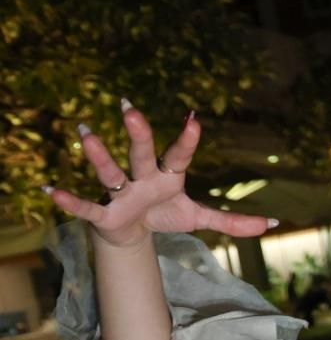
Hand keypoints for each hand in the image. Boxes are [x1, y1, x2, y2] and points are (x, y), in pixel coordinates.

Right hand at [46, 102, 275, 248]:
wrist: (133, 231)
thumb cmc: (165, 213)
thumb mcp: (198, 217)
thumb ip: (231, 220)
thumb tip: (271, 223)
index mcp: (168, 176)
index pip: (179, 156)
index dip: (187, 140)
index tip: (194, 119)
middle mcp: (142, 178)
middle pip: (141, 153)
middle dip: (138, 134)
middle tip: (131, 108)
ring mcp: (121, 193)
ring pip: (110, 172)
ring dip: (98, 155)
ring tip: (85, 132)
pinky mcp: (104, 213)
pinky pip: (85, 207)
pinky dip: (68, 200)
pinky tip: (49, 190)